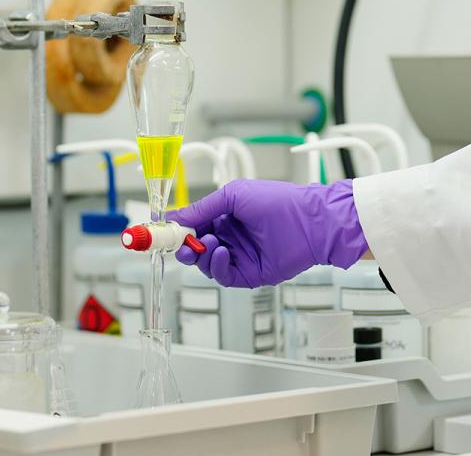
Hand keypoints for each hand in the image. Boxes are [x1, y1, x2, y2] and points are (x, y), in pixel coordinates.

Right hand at [168, 179, 369, 287]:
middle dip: (183, 246)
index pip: (193, 226)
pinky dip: (217, 266)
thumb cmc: (279, 201)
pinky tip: (221, 252)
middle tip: (177, 243)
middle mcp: (231, 237)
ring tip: (209, 243)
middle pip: (195, 248)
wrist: (311, 221)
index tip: (159, 231)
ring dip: (200, 254)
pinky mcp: (250, 274)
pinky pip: (224, 276)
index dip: (176, 229)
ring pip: (206, 263)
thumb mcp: (233, 195)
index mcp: (225, 216)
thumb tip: (174, 215)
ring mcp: (240, 257)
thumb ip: (202, 208)